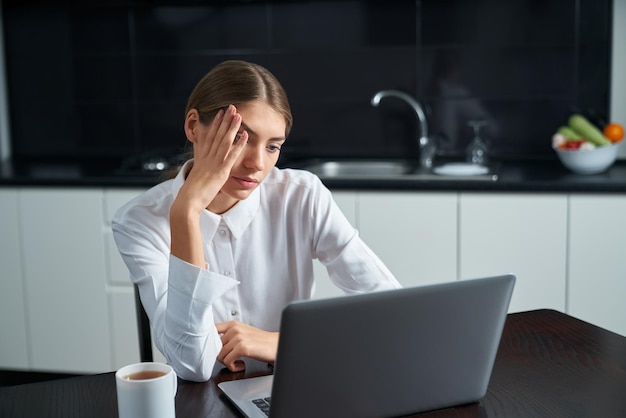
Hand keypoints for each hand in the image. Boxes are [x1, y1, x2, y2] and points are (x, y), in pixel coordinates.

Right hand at [170, 105, 247, 268]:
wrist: (186, 203)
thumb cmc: (190, 196)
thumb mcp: (196, 180)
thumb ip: (200, 173)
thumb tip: (201, 171)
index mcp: (201, 159)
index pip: (209, 137)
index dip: (215, 124)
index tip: (219, 113)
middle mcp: (207, 158)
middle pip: (217, 135)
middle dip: (224, 120)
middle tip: (231, 107)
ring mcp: (213, 164)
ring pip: (224, 141)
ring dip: (232, 127)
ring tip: (238, 115)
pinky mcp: (220, 172)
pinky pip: (230, 156)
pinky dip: (238, 145)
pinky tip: (244, 135)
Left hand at [216, 321, 278, 371]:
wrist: (277, 345)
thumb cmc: (261, 342)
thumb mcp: (243, 333)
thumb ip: (229, 336)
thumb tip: (214, 345)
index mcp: (233, 324)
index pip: (212, 330)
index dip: (209, 342)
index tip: (212, 350)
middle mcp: (234, 329)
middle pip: (214, 346)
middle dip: (222, 356)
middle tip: (232, 359)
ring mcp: (238, 338)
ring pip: (220, 355)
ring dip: (228, 363)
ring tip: (238, 362)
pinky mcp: (242, 347)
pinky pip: (228, 361)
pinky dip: (233, 367)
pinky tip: (241, 365)